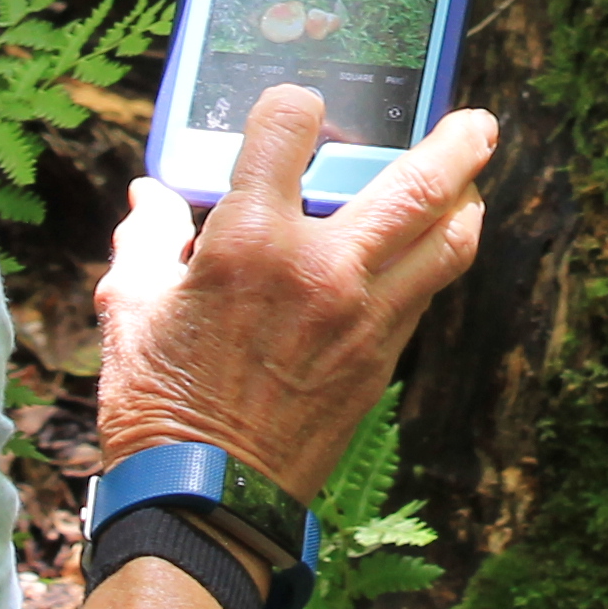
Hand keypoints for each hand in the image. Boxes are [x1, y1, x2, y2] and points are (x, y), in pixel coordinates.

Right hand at [94, 87, 492, 494]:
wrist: (206, 502)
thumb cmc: (159, 405)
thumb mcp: (131, 310)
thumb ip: (147, 240)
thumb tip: (149, 197)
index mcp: (250, 242)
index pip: (290, 128)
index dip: (294, 107)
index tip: (298, 111)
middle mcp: (321, 270)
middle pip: (417, 185)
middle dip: (457, 145)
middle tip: (476, 123)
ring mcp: (362, 317)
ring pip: (446, 243)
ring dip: (467, 203)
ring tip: (472, 184)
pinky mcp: (380, 361)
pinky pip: (425, 294)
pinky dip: (435, 261)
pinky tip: (428, 252)